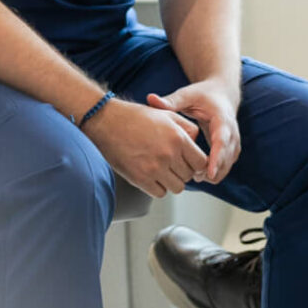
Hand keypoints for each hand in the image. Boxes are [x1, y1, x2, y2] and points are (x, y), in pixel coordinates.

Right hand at [84, 100, 204, 197]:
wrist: (106, 121)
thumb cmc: (134, 117)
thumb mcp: (166, 114)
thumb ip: (187, 128)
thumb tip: (197, 142)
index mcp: (178, 138)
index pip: (201, 162)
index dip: (196, 163)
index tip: (189, 162)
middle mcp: (168, 154)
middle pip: (189, 176)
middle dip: (183, 171)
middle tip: (172, 164)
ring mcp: (154, 168)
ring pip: (177, 188)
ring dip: (172, 181)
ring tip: (162, 171)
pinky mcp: (140, 178)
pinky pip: (160, 193)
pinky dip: (157, 187)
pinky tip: (151, 176)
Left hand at [147, 81, 242, 182]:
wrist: (221, 94)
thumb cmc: (203, 94)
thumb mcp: (187, 95)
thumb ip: (171, 101)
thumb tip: (150, 99)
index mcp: (222, 119)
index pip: (222, 141)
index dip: (216, 158)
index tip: (208, 173)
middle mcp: (232, 132)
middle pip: (227, 157)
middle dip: (214, 169)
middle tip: (195, 177)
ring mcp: (233, 142)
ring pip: (227, 164)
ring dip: (213, 173)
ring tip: (194, 176)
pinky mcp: (230, 149)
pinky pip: (224, 165)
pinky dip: (214, 172)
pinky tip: (199, 175)